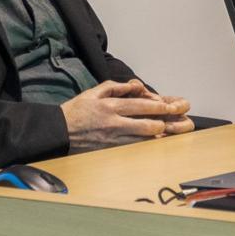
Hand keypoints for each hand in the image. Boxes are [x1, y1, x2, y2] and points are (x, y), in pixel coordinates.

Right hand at [61, 80, 192, 149]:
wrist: (58, 131)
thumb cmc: (76, 110)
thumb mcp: (94, 92)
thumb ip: (115, 86)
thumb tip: (136, 86)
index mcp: (109, 106)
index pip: (139, 106)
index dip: (157, 107)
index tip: (169, 107)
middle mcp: (113, 123)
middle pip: (144, 125)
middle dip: (162, 123)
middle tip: (176, 122)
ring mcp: (112, 138)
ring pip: (141, 139)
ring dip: (157, 136)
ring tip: (169, 133)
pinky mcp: (109, 149)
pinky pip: (131, 147)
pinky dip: (145, 145)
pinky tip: (154, 143)